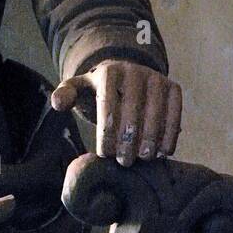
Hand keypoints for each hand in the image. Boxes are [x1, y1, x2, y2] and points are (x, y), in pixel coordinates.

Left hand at [50, 60, 181, 166]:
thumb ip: (66, 95)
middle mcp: (134, 71)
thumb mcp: (79, 89)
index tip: (105, 153)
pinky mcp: (173, 87)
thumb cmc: (100, 90)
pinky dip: (170, 132)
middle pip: (132, 108)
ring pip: (156, 110)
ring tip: (143, 159)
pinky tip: (164, 152)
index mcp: (108, 72)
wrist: (126, 77)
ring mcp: (155, 78)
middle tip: (124, 161)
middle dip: (128, 138)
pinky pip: (175, 110)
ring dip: (151, 137)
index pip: (107, 103)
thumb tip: (58, 104)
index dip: (106, 131)